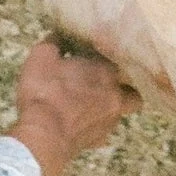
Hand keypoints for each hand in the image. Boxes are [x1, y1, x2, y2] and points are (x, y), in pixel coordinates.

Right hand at [10, 34, 140, 175]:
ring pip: (122, 110)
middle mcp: (115, 94)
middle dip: (125, 85)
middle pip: (133, 90)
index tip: (93, 56)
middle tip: (107, 81)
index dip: (107, 57)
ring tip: (93, 102)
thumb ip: (55, 43)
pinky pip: (104, 129)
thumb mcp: (42, 57)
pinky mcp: (99, 140)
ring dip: (111, 105)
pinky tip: (82, 121)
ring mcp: (110, 120)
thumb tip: (59, 35)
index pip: (118, 57)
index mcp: (106, 70)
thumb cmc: (45, 91)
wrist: (44, 135)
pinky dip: (96, 124)